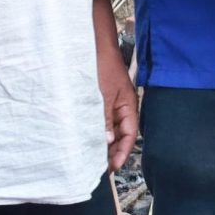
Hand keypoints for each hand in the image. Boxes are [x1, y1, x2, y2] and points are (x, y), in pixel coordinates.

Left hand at [97, 48, 137, 172]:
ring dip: (101, 142)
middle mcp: (121, 108)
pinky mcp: (97, 101)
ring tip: (90, 157)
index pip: (130, 134)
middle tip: (99, 167)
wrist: (93, 47)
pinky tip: (84, 139)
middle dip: (112, 151)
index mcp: (128, 106)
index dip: (123, 152)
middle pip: (120, 135)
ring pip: (108, 129)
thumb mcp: (103, 95)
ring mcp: (109, 105)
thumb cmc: (102, 67)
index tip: (113, 166)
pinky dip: (93, 131)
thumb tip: (107, 140)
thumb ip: (105, 118)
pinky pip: (98, 121)